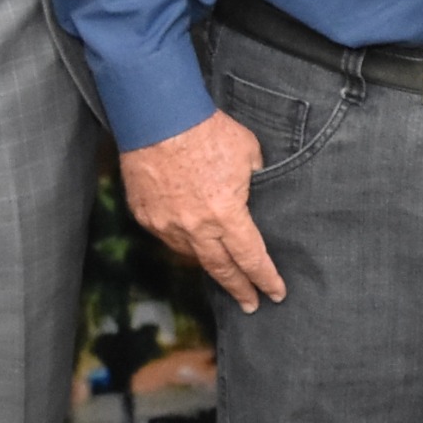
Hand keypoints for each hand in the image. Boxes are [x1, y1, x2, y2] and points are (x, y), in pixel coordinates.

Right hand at [121, 112, 285, 310]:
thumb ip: (257, 182)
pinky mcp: (146, 216)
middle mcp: (196, 228)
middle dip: (239, 289)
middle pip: (221, 270)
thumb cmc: (208, 131)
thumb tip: (258, 194)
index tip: (276, 293)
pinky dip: (184, 243)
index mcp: (227, 215)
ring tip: (223, 272)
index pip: (251, 259)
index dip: (266, 279)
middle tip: (250, 304)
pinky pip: (169, 238)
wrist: (159, 117)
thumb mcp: (250, 154)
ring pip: (192, 256)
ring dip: (210, 265)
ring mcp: (167, 225)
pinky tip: (192, 242)